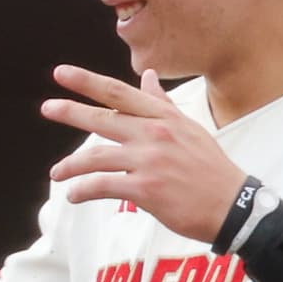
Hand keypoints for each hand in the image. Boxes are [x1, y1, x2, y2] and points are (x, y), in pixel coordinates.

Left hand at [43, 67, 245, 240]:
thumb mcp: (190, 129)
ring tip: (57, 173)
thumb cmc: (212, 170)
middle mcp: (154, 134)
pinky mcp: (146, 190)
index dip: (87, 82)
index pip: (119, 94)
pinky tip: (74, 195)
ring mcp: (149, 162)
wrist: (234, 208)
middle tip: (47, 108)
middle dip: (70, 111)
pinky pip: (102, 186)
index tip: (62, 73)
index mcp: (164, 118)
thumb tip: (148, 77)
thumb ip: (163, 104)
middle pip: (102, 118)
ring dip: (70, 165)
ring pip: (96, 156)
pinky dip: (83, 191)